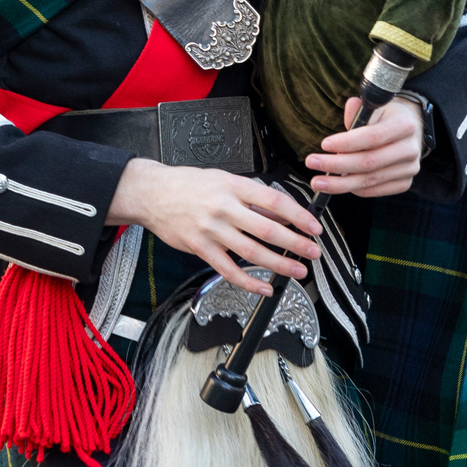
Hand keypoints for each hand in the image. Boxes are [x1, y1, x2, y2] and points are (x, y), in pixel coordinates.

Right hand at [107, 160, 321, 296]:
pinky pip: (229, 270)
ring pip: (252, 252)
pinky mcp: (200, 249)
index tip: (314, 227)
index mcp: (233, 186)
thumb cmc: (188, 184)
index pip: (275, 201)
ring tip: (297, 271)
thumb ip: (251, 196)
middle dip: (296, 243)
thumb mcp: (223, 179)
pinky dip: (249, 283)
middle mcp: (224, 208)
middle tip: (313, 252)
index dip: (298, 216)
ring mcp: (212, 230)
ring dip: (279, 265)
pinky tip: (265, 287)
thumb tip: (280, 211)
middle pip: (268, 229)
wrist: (152, 194)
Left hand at [304, 96, 424, 197]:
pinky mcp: (404, 183)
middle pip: (369, 163)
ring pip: (369, 180)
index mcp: (405, 125)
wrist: (409, 128)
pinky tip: (338, 184)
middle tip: (312, 163)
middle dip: (336, 165)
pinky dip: (354, 189)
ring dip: (340, 183)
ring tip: (318, 181)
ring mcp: (409, 169)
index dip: (347, 143)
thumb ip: (359, 110)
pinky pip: (374, 190)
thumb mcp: (374, 106)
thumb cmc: (386, 116)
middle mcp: (410, 149)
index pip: (373, 137)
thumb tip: (349, 112)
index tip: (324, 144)